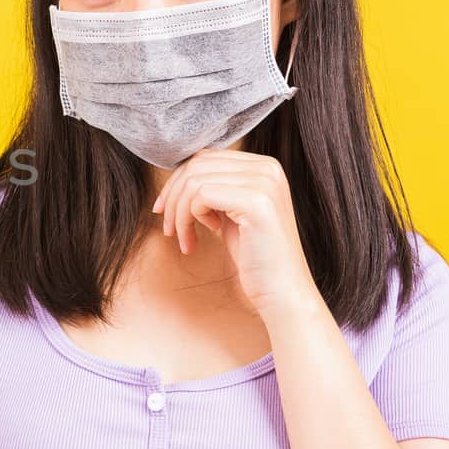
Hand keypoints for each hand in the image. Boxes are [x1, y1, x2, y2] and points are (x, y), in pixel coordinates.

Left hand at [151, 148, 320, 317]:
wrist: (283, 291)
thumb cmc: (254, 256)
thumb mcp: (231, 213)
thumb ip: (214, 188)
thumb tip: (177, 175)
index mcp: (264, 166)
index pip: (205, 158)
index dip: (177, 183)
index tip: (165, 210)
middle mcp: (267, 168)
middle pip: (197, 165)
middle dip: (173, 196)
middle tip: (169, 228)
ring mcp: (264, 182)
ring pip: (194, 180)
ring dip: (179, 212)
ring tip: (183, 238)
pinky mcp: (256, 202)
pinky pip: (201, 195)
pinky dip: (189, 218)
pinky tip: (202, 238)